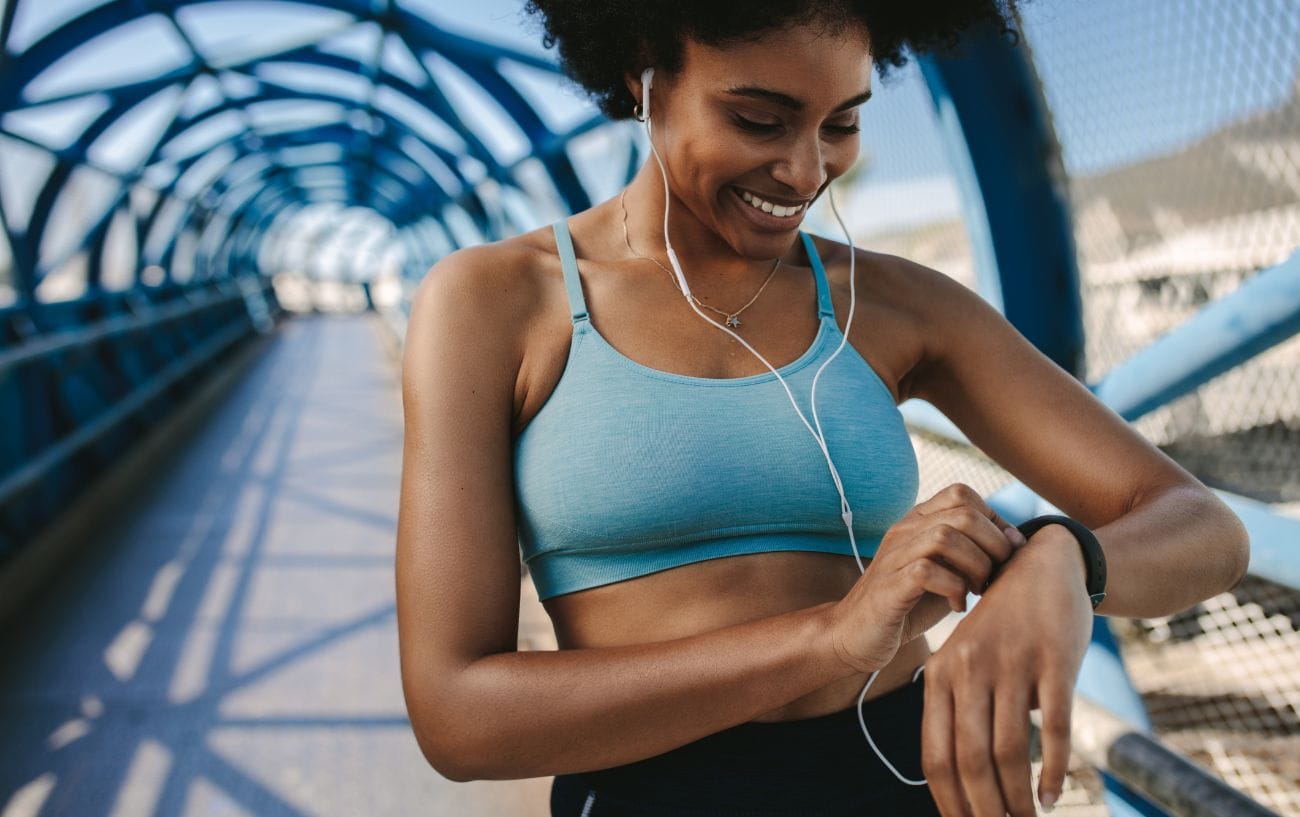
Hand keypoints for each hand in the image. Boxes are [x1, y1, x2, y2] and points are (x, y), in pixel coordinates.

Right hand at [824, 484, 1024, 674]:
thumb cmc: (909, 605)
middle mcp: (903, 530)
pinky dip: (953, 589)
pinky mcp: (888, 586)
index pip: (962, 493)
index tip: (1005, 554)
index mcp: (917, 521)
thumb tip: (1018, 543)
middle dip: (993, 545)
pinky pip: (926, 571)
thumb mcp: (946, 571)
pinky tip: (957, 606)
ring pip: (945, 536)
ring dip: (975, 566)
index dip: (994, 520)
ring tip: (977, 590)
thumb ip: (972, 553)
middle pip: (962, 512)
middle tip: (996, 575)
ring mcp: (893, 556)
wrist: (857, 635)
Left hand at [920, 526, 1093, 816]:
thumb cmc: (1002, 625)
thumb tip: (962, 779)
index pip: (936, 756)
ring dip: (1017, 800)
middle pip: (972, 761)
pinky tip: (1051, 795)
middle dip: (984, 810)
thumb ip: (958, 709)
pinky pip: (1052, 727)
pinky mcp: (1054, 661)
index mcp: (940, 675)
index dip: (949, 802)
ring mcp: (1012, 664)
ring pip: (1010, 752)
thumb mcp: (966, 659)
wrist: (1041, 565)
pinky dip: (1052, 770)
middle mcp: (969, 670)